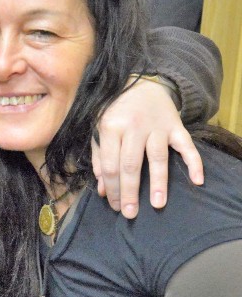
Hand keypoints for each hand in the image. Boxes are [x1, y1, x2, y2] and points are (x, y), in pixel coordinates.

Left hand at [92, 79, 203, 218]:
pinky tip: (197, 180)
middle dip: (130, 192)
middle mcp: (134, 127)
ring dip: (158, 183)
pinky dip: (194, 162)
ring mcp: (157, 126)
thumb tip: (102, 189)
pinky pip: (187, 146)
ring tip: (157, 204)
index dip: (112, 188)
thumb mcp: (98, 128)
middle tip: (130, 213)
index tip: (114, 206)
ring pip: (157, 158)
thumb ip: (98, 157)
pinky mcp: (176, 126)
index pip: (110, 164)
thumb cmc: (115, 110)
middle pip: (131, 164)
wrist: (142, 83)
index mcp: (110, 127)